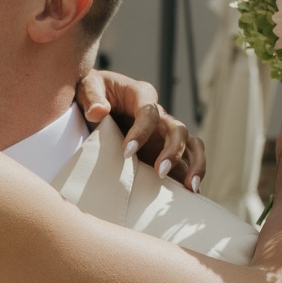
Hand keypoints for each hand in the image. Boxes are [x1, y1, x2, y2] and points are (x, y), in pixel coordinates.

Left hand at [76, 68, 206, 189]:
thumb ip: (92, 97)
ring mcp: (164, 133)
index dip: (141, 132)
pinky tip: (189, 195)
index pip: (149, 112)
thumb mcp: (87, 86)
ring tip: (190, 188)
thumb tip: (98, 112)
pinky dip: (190, 174)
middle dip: (172, 152)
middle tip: (160, 173)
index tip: (126, 152)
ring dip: (194, 165)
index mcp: (141, 95)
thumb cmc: (91, 92)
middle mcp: (159, 114)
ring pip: (190, 144)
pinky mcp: (164, 149)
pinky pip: (186, 160)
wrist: (94, 101)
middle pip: (178, 130)